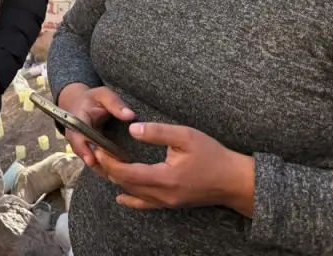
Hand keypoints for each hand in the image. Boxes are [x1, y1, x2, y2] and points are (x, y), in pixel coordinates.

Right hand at [57, 84, 135, 169]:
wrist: (80, 104)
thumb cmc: (93, 99)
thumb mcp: (103, 95)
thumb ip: (115, 103)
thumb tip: (130, 116)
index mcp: (77, 120)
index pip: (78, 136)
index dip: (84, 149)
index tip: (92, 159)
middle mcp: (75, 136)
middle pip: (83, 153)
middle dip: (97, 164)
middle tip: (113, 174)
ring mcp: (80, 146)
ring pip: (88, 160)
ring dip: (101, 169)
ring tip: (118, 177)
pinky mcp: (86, 151)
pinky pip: (93, 162)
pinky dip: (104, 169)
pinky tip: (118, 176)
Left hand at [93, 122, 254, 216]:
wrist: (235, 180)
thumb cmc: (213, 155)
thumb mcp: (186, 136)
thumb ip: (158, 132)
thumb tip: (133, 128)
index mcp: (164, 178)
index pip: (126, 173)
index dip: (109, 161)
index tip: (98, 147)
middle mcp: (163, 195)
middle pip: (126, 184)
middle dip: (109, 169)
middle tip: (97, 152)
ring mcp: (167, 202)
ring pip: (134, 194)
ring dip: (117, 181)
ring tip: (105, 165)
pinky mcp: (172, 204)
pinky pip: (146, 204)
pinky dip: (131, 199)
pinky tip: (121, 196)